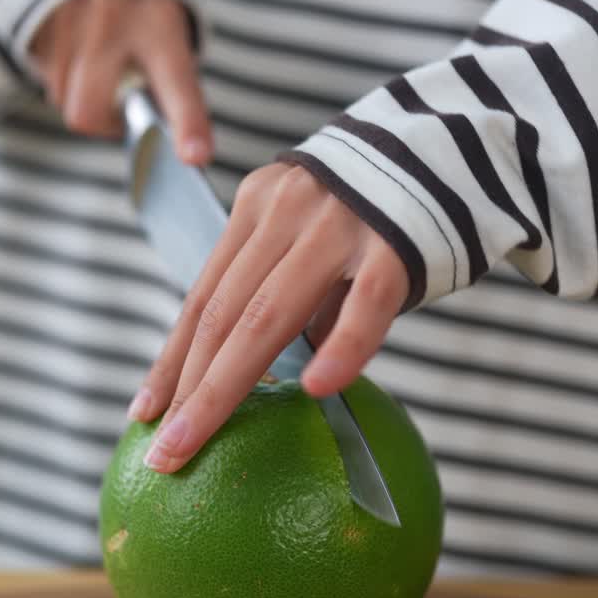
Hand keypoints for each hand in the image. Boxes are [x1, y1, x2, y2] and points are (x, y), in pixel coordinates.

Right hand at [29, 0, 212, 161]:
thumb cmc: (144, 10)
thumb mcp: (169, 32)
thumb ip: (170, 84)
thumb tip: (164, 143)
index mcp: (159, 22)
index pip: (177, 84)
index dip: (187, 124)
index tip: (196, 157)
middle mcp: (110, 19)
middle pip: (89, 111)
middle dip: (103, 124)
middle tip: (122, 112)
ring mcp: (66, 18)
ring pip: (64, 101)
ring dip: (83, 100)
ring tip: (102, 68)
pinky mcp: (35, 21)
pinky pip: (47, 80)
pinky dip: (65, 80)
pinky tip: (79, 51)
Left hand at [128, 162, 409, 471]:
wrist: (454, 144)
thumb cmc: (379, 212)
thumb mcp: (314, 233)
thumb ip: (286, 290)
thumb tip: (263, 375)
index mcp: (257, 208)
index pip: (203, 296)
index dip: (170, 358)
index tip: (143, 414)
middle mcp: (286, 211)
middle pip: (223, 313)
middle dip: (185, 388)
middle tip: (162, 452)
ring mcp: (339, 224)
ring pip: (270, 314)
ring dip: (225, 386)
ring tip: (197, 441)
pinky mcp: (396, 244)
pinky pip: (366, 303)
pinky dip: (342, 347)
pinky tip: (316, 389)